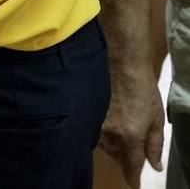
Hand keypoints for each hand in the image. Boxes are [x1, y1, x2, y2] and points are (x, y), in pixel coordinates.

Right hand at [100, 71, 164, 186]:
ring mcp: (97, 126)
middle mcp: (111, 135)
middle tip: (135, 154)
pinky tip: (112, 128)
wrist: (121, 67)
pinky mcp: (89, 117)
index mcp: (130, 137)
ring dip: (115, 149)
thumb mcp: (156, 120)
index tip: (136, 184)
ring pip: (106, 148)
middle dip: (126, 161)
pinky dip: (106, 138)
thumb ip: (155, 146)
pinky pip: (97, 136)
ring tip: (124, 137)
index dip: (133, 179)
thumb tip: (154, 165)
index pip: (130, 167)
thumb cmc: (143, 91)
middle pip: (117, 159)